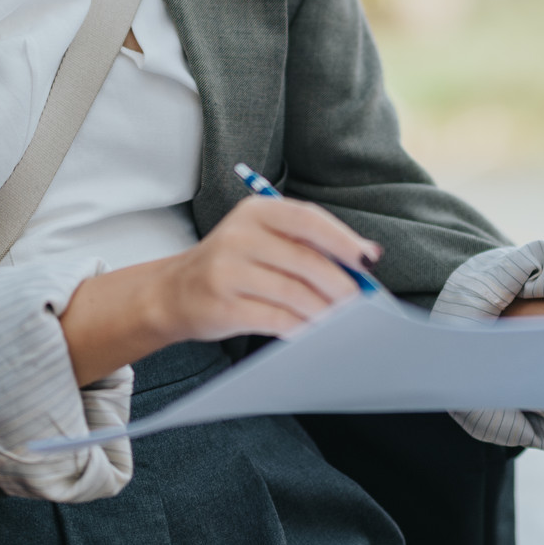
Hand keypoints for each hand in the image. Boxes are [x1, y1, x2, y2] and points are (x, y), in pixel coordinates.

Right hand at [60, 196, 379, 383]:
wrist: (174, 292)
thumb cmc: (234, 265)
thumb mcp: (263, 239)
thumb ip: (307, 244)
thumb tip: (366, 261)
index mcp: (256, 211)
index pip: (308, 219)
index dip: (343, 240)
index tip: (369, 260)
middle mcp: (239, 236)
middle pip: (305, 260)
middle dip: (341, 285)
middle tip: (362, 303)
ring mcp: (227, 271)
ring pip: (294, 293)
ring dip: (325, 311)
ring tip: (343, 322)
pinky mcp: (222, 305)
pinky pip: (275, 319)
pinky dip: (301, 328)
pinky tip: (313, 333)